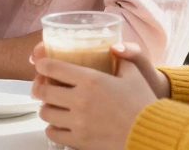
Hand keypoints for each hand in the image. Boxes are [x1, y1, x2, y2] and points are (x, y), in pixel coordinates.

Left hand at [31, 44, 161, 149]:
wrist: (150, 134)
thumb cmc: (144, 104)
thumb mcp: (134, 75)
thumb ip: (122, 59)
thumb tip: (114, 48)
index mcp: (90, 80)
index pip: (52, 68)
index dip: (42, 65)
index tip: (41, 65)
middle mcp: (80, 100)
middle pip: (43, 92)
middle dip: (38, 87)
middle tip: (41, 86)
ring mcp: (78, 122)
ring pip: (45, 114)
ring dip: (46, 108)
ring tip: (52, 106)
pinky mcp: (80, 141)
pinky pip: (53, 134)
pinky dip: (52, 128)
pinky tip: (59, 124)